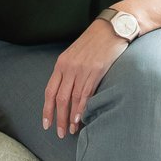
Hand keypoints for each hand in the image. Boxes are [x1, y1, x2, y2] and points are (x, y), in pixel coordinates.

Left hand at [44, 21, 128, 138]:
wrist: (114, 27)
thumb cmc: (97, 41)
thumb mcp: (78, 54)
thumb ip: (71, 70)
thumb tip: (68, 90)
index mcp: (62, 63)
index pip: (50, 91)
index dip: (47, 110)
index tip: (46, 124)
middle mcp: (69, 67)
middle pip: (59, 98)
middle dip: (58, 118)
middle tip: (60, 133)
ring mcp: (82, 69)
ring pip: (72, 99)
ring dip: (71, 117)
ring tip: (71, 130)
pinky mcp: (96, 70)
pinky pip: (86, 94)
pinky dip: (82, 108)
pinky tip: (80, 118)